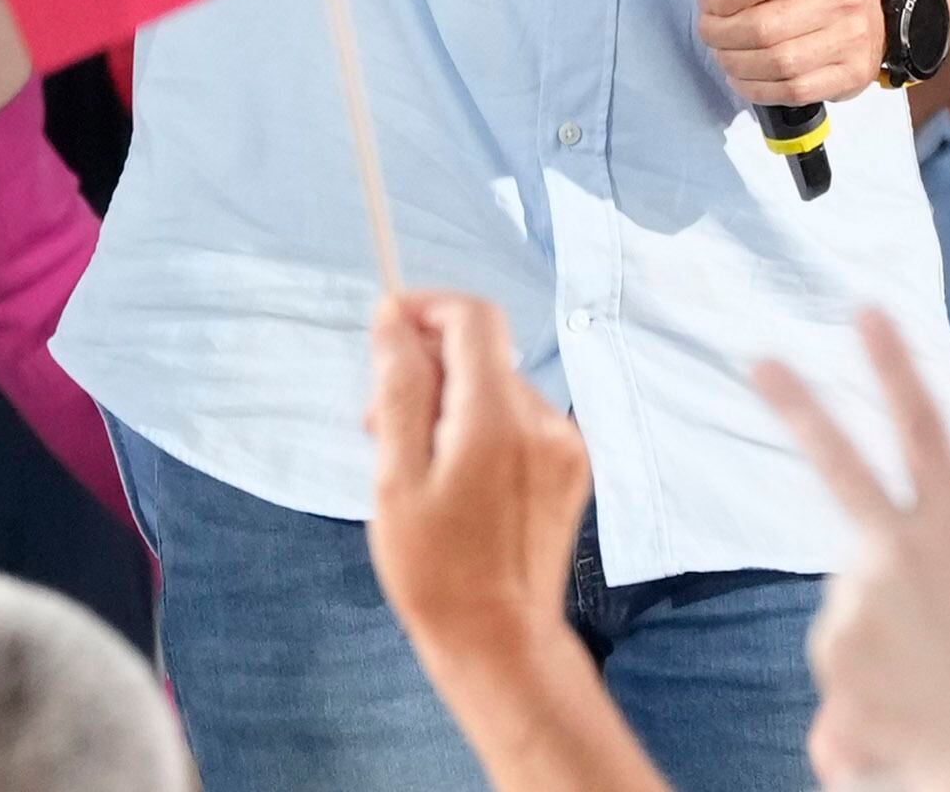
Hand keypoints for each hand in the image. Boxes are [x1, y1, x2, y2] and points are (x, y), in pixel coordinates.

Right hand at [367, 294, 589, 682]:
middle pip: (481, 353)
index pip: (473, 318)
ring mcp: (564, 446)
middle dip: (427, 367)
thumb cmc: (436, 571)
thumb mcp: (397, 478)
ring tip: (413, 461)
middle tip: (378, 422)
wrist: (500, 642)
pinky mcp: (571, 469)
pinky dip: (480, 428)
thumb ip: (399, 389)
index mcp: (497, 420)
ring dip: (450, 402)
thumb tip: (394, 318)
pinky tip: (453, 477)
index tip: (386, 329)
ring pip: (496, 387)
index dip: (426, 308)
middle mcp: (542, 422)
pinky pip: (517, 420)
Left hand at [649, 0, 885, 107]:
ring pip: (778, 63)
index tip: (708, 3)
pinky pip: (794, 91)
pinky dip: (757, 89)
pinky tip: (744, 76)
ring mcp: (851, 38)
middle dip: (720, 35)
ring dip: (735, 64)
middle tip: (709, 33)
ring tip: (724, 54)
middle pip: (764, 28)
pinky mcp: (852, 73)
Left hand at [754, 309, 949, 791]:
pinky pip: (834, 674)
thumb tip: (857, 598)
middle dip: (799, 407)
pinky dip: (861, 703)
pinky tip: (904, 724)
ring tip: (928, 698)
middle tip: (758, 356)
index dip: (897, 370)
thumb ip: (929, 583)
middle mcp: (905, 555)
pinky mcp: (830, 652)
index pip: (929, 436)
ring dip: (875, 658)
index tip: (867, 310)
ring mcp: (861, 600)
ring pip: (843, 616)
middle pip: (842, 465)